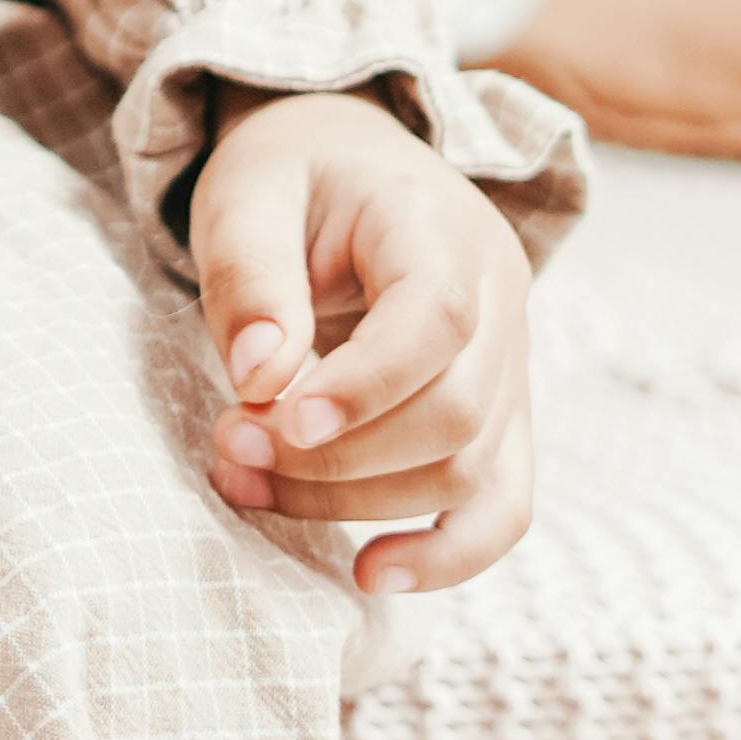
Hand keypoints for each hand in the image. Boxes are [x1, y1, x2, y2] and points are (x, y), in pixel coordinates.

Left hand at [189, 90, 534, 597]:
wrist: (346, 164)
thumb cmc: (292, 175)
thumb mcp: (247, 193)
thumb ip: (250, 274)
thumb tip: (259, 377)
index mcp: (441, 225)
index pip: (439, 321)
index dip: (364, 388)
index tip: (274, 421)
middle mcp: (500, 297)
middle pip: (454, 413)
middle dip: (337, 456)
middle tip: (229, 445)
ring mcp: (511, 363)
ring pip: (470, 470)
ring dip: (356, 502)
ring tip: (247, 483)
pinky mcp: (498, 416)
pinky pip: (504, 506)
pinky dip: (449, 554)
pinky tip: (372, 575)